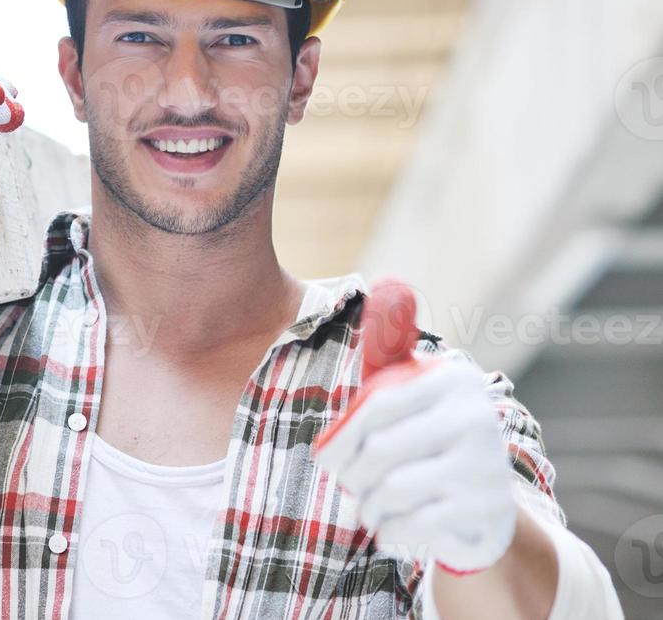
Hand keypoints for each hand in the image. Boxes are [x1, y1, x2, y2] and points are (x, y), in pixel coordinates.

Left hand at [315, 350, 517, 573]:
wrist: (487, 509)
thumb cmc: (428, 440)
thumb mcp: (410, 390)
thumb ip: (390, 344)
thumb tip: (387, 283)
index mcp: (453, 379)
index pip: (375, 406)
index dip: (340, 438)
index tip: (326, 460)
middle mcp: (476, 416)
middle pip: (379, 450)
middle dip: (352, 476)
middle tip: (349, 487)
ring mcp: (485, 465)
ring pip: (392, 490)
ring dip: (368, 507)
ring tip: (369, 508)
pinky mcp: (486, 509)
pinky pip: (413, 523)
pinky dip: (391, 531)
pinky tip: (392, 528)